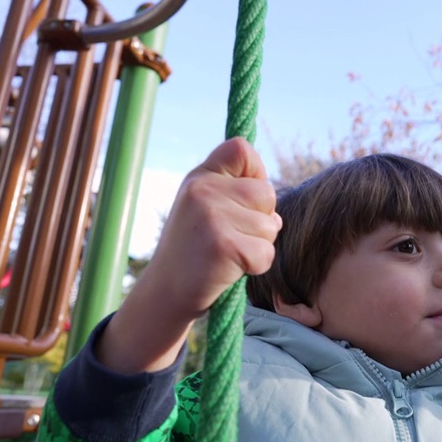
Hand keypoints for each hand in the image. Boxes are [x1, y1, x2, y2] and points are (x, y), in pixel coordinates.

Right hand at [148, 137, 281, 316]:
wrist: (165, 292)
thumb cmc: (194, 251)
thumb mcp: (206, 210)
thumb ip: (237, 197)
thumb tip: (276, 215)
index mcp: (200, 177)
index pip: (241, 149)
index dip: (255, 172)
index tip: (242, 199)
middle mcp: (203, 190)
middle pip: (267, 192)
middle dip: (261, 219)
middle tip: (231, 236)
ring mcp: (211, 216)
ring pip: (270, 226)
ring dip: (258, 246)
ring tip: (227, 254)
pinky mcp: (223, 246)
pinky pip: (266, 253)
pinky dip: (256, 267)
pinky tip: (229, 270)